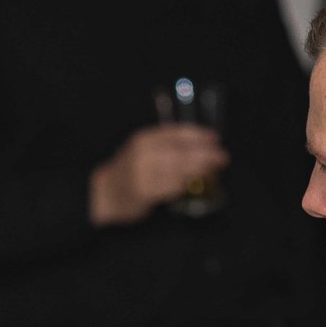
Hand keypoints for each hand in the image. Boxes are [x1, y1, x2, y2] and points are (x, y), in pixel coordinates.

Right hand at [89, 124, 228, 226]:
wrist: (103, 193)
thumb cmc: (128, 171)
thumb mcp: (142, 149)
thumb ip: (165, 146)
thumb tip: (200, 147)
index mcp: (144, 139)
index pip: (175, 132)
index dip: (198, 134)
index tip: (215, 137)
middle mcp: (143, 153)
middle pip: (180, 151)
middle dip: (204, 153)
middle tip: (222, 156)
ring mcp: (143, 173)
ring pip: (178, 169)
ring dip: (200, 169)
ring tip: (214, 168)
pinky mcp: (144, 192)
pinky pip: (170, 187)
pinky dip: (186, 184)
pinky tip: (197, 183)